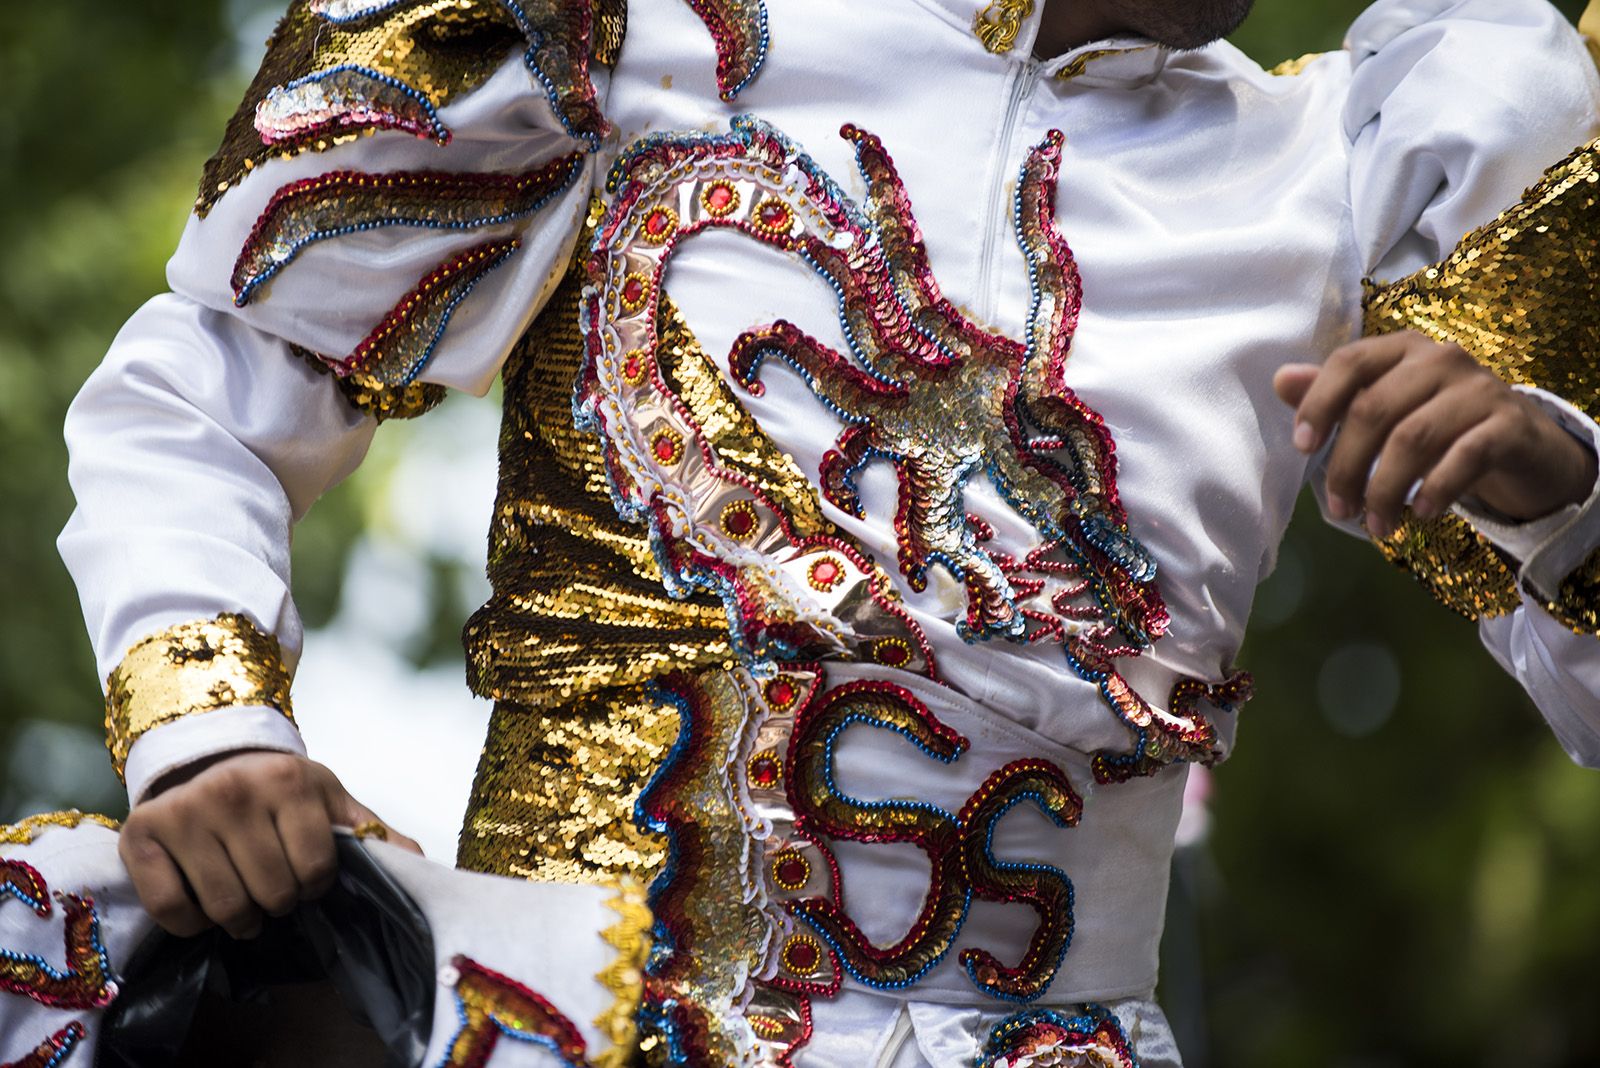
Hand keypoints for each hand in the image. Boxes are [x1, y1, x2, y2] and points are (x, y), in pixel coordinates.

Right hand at [118, 750, 421, 938]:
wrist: (209, 757)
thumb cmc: (279, 788)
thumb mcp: (329, 798)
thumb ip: (372, 831)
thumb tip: (419, 863)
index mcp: (287, 780)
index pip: (316, 869)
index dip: (315, 885)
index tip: (307, 876)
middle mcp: (231, 791)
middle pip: (271, 893)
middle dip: (279, 903)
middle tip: (274, 891)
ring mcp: (183, 812)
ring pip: (224, 908)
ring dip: (240, 919)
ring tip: (246, 903)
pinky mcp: (140, 836)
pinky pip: (172, 910)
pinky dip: (192, 924)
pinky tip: (204, 905)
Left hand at [1275, 332, 1597, 537]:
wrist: (1523, 446)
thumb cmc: (1439, 425)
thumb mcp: (1386, 408)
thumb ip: (1335, 395)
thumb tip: (1281, 379)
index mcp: (1402, 349)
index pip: (1349, 362)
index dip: (1319, 403)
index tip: (1301, 447)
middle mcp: (1441, 358)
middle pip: (1375, 409)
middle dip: (1348, 466)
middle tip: (1341, 509)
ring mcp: (1480, 387)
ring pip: (1414, 437)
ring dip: (1386, 489)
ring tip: (1377, 525)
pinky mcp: (1511, 423)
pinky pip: (1465, 455)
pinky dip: (1437, 488)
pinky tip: (1422, 514)